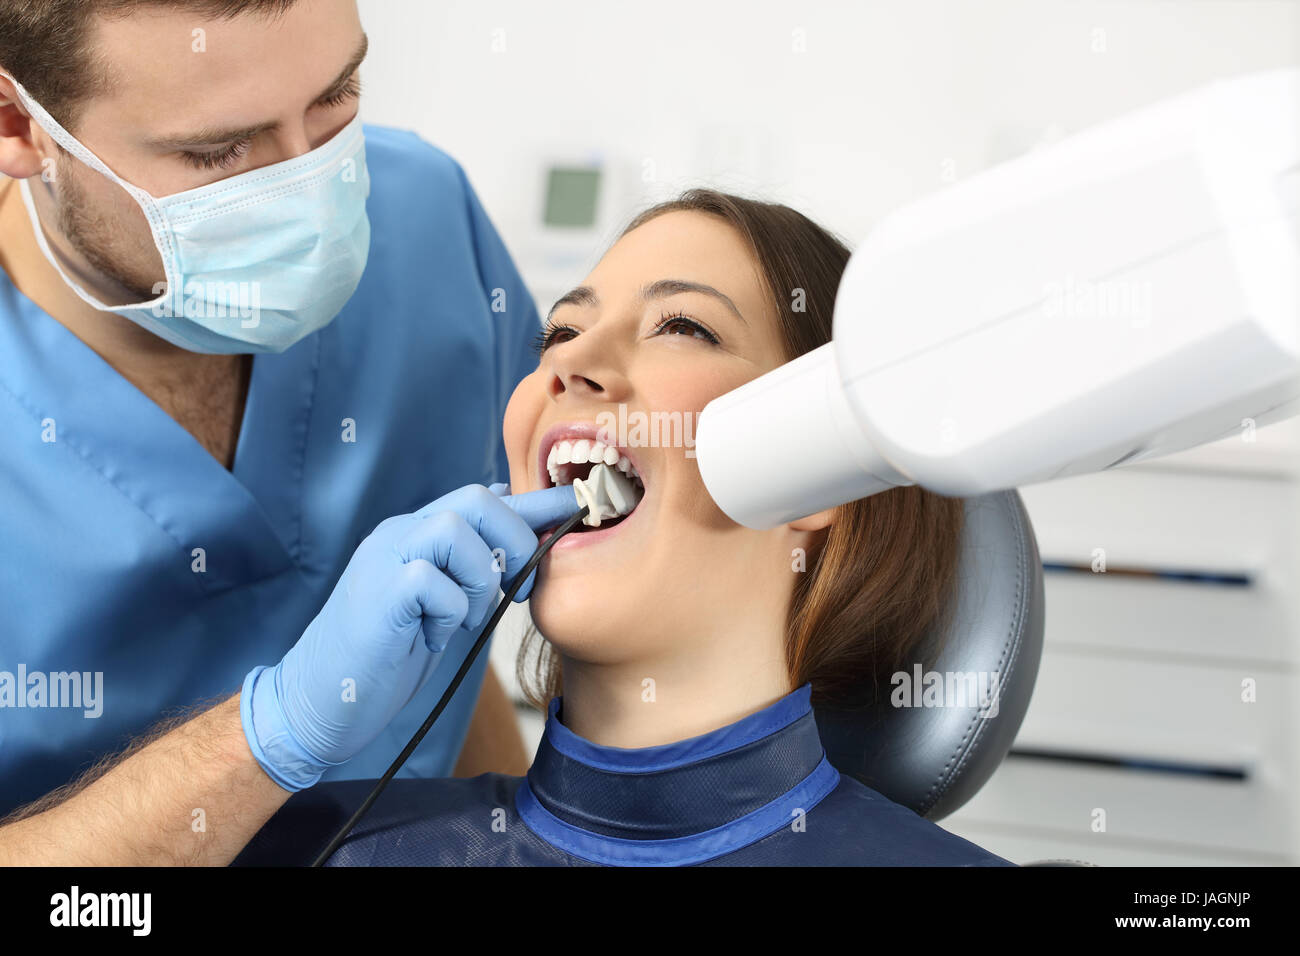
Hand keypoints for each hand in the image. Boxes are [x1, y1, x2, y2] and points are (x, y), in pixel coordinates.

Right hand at [240, 484, 537, 790]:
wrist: (319, 701)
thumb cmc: (383, 656)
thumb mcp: (440, 605)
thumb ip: (471, 566)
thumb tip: (512, 517)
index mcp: (417, 534)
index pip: (485, 500)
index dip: (537, 502)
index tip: (579, 506)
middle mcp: (399, 534)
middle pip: (476, 499)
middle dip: (515, 540)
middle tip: (519, 588)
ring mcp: (384, 559)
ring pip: (457, 530)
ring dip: (480, 580)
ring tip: (463, 620)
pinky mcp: (377, 593)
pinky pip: (436, 582)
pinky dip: (449, 615)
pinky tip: (430, 639)